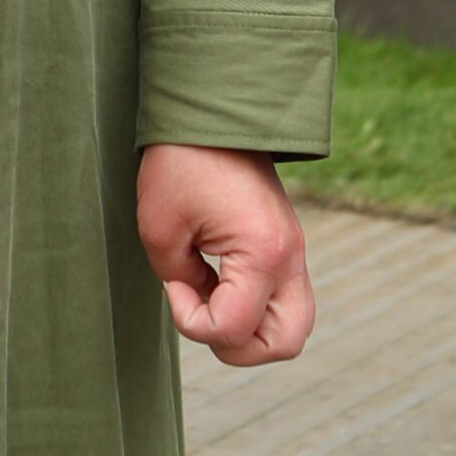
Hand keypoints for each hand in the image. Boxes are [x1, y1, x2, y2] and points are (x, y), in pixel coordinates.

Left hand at [135, 142, 314, 366]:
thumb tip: (200, 305)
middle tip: (201, 312)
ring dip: (252, 331)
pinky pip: (286, 298)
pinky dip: (258, 308)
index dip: (191, 322)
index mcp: (262, 252)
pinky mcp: (288, 243)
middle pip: (285, 342)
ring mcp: (295, 250)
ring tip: (213, 302)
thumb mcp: (161, 228)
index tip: (173, 284)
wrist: (211, 109)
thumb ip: (180, 283)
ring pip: (293, 326)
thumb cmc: (181, 162)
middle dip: (237, 345)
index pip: (234, 329)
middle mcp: (290, 257)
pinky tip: (223, 285)